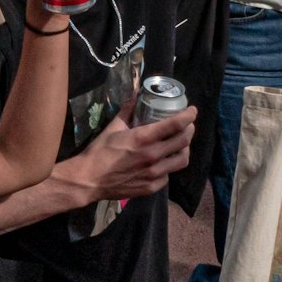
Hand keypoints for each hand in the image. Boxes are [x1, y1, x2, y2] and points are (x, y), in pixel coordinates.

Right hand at [66, 104, 196, 198]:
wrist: (88, 181)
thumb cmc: (99, 152)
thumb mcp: (113, 128)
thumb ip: (127, 111)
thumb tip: (136, 95)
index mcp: (144, 138)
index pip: (176, 124)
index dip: (189, 115)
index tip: (192, 110)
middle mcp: (153, 156)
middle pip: (184, 141)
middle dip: (190, 129)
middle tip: (187, 125)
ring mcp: (154, 174)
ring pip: (182, 160)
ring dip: (184, 149)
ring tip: (180, 144)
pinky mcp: (151, 187)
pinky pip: (168, 175)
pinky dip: (168, 166)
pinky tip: (163, 162)